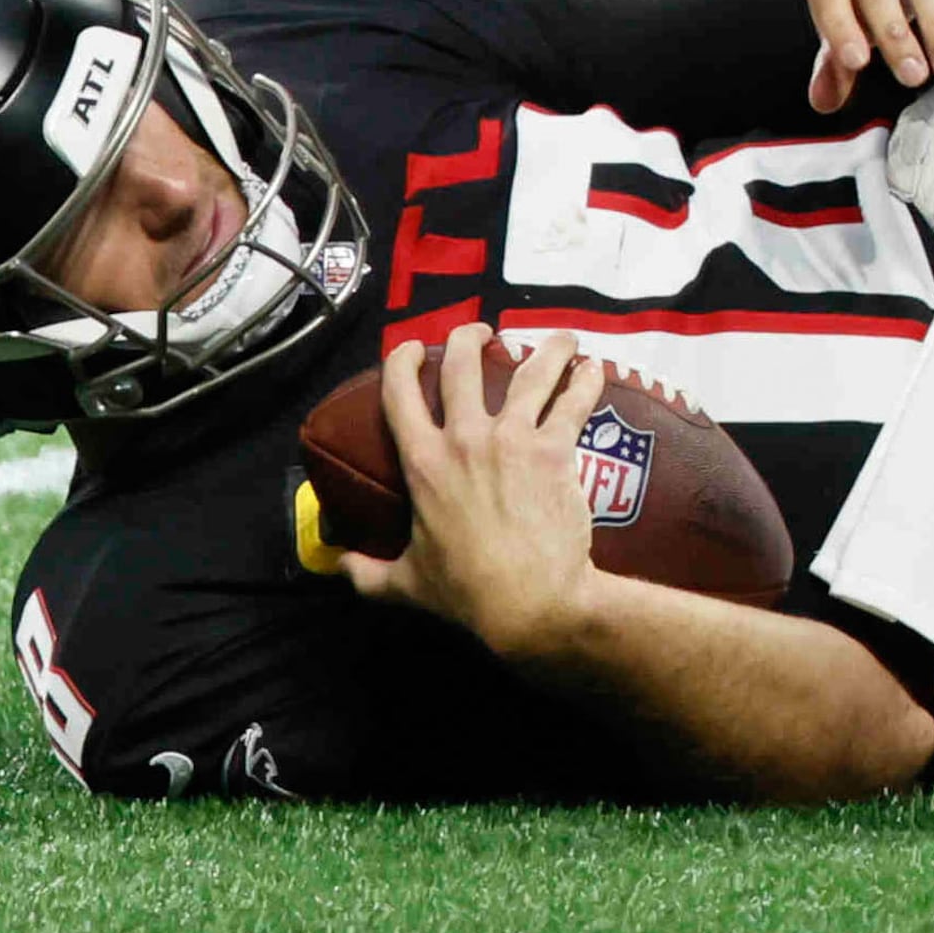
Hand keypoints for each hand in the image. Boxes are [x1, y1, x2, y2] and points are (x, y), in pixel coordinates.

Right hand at [338, 327, 605, 657]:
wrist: (530, 601)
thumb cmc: (466, 593)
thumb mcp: (404, 584)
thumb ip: (367, 572)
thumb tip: (338, 567)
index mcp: (422, 463)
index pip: (400, 392)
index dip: (403, 359)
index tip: (413, 348)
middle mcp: (465, 439)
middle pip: (463, 363)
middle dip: (471, 336)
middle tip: (484, 331)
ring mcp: (512, 439)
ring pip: (531, 372)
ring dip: (548, 349)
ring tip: (560, 340)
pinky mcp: (555, 449)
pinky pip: (574, 402)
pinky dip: (586, 381)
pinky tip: (595, 370)